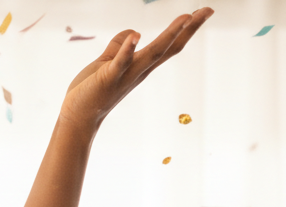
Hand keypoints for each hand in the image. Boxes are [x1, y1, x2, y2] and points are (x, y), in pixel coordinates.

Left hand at [59, 7, 213, 131]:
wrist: (77, 117)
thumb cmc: (90, 92)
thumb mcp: (107, 63)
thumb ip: (119, 46)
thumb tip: (133, 32)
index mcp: (140, 66)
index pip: (168, 45)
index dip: (185, 29)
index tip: (202, 12)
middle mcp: (138, 71)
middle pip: (169, 47)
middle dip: (189, 28)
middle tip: (208, 10)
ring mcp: (125, 75)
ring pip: (152, 53)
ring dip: (169, 35)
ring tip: (185, 17)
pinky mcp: (108, 77)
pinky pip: (120, 62)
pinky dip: (128, 49)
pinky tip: (136, 35)